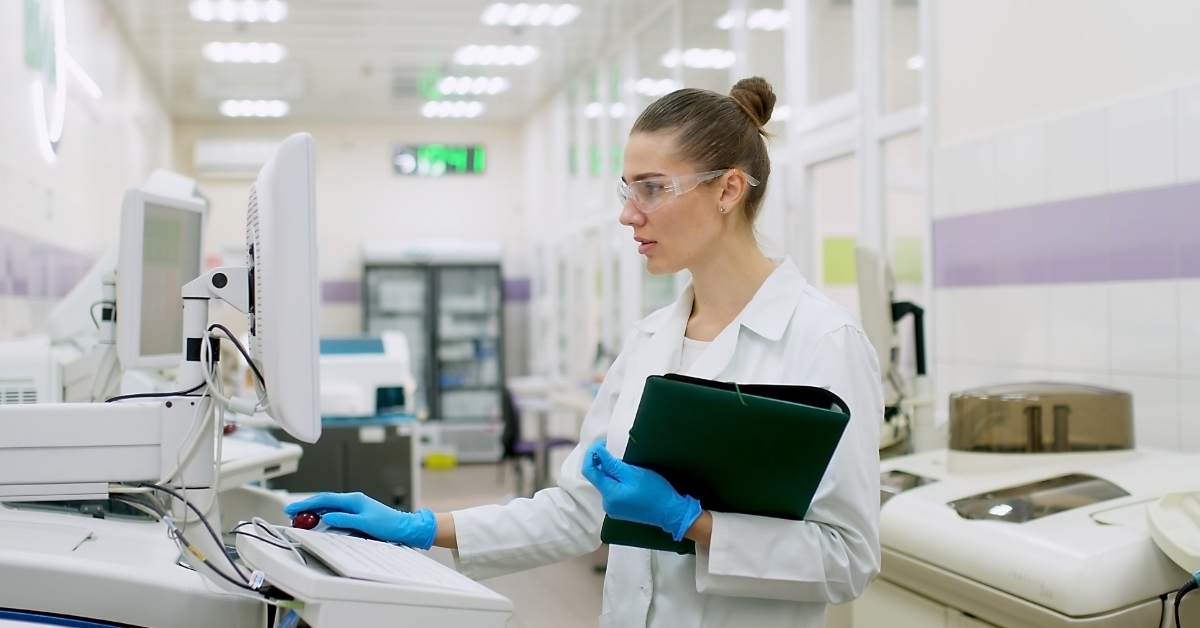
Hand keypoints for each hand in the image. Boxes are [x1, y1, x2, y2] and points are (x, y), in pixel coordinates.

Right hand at [283, 492, 436, 549]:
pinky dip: (323, 515)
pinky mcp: (356, 514)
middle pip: (324, 501)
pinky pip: (335, 512)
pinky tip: (317, 520)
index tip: (293, 508)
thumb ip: (345, 519)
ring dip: (314, 511)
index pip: (325, 499)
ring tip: (300, 517)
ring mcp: (354, 507)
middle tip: (291, 512)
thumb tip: (327, 517)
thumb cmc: (389, 524)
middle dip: (307, 506)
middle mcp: (352, 501)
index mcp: (353, 500)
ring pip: (328, 507)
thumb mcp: (365, 523)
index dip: (307, 504)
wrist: (404, 527)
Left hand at [581, 440, 701, 541]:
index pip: (589, 471)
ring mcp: (613, 509)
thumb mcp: (633, 473)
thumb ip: (611, 464)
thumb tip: (596, 452)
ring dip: (613, 473)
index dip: (592, 454)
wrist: (671, 511)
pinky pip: (613, 491)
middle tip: (620, 455)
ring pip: (606, 484)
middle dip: (605, 464)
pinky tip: (630, 479)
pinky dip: (618, 481)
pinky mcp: (620, 510)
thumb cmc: (654, 491)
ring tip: (629, 468)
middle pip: (598, 478)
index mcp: (609, 494)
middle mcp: (607, 504)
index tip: (603, 444)